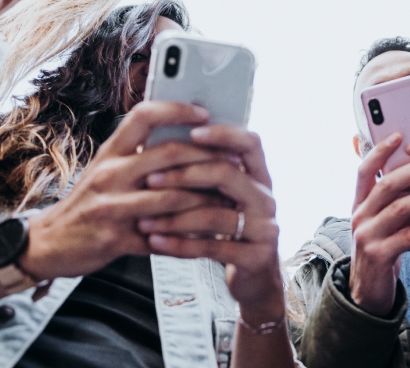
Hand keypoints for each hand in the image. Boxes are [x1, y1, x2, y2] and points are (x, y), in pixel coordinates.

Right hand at [19, 102, 229, 280]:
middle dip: (207, 157)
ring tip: (230, 199)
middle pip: (167, 154)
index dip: (176, 109)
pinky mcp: (115, 240)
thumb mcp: (105, 169)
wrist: (47, 243)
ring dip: (206, 199)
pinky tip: (208, 237)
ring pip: (171, 197)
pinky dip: (189, 238)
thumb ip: (137, 153)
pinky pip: (162, 238)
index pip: (143, 115)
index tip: (204, 111)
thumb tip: (184, 136)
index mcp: (109, 152)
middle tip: (235, 160)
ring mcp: (111, 207)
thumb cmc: (86, 203)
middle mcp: (109, 174)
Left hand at [138, 125, 285, 323]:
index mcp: (260, 176)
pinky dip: (179, 244)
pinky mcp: (255, 257)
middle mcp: (266, 198)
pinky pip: (212, 247)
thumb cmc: (229, 229)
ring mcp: (265, 228)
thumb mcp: (225, 198)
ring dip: (174, 217)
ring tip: (143, 220)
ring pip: (215, 215)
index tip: (191, 132)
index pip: (249, 143)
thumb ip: (208, 173)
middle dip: (185, 174)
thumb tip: (163, 143)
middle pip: (228, 174)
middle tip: (150, 179)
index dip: (223, 134)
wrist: (255, 277)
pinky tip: (155, 242)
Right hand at [347, 134, 409, 315]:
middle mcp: (359, 216)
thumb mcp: (384, 221)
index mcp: (359, 204)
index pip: (365, 170)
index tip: (399, 134)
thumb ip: (395, 200)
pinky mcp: (379, 255)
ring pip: (399, 209)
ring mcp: (366, 236)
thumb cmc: (385, 248)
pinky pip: (409, 236)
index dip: (380, 151)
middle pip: (386, 185)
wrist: (369, 291)